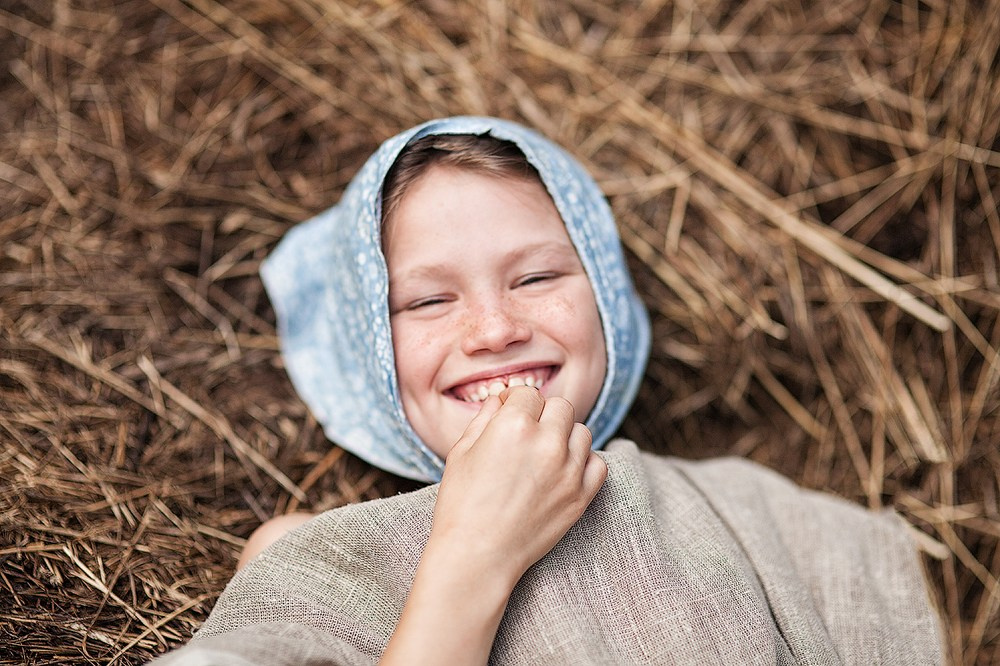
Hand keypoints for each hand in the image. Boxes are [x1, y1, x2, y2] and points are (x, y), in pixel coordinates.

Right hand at [380, 386, 606, 665]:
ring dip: (565, 436)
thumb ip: (485, 417)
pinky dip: (584, 462)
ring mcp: (569, 470)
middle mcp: (547, 442)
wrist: (477, 556)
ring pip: (582, 432)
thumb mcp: (461, 451)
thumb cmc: (461, 504)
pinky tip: (564, 470)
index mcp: (514, 424)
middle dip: (543, 415)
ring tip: (545, 453)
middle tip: (527, 434)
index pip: (528, 394)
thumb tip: (502, 400)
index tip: (509, 413)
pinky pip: (598, 463)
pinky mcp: (582, 496)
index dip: (515, 402)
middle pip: (560, 407)